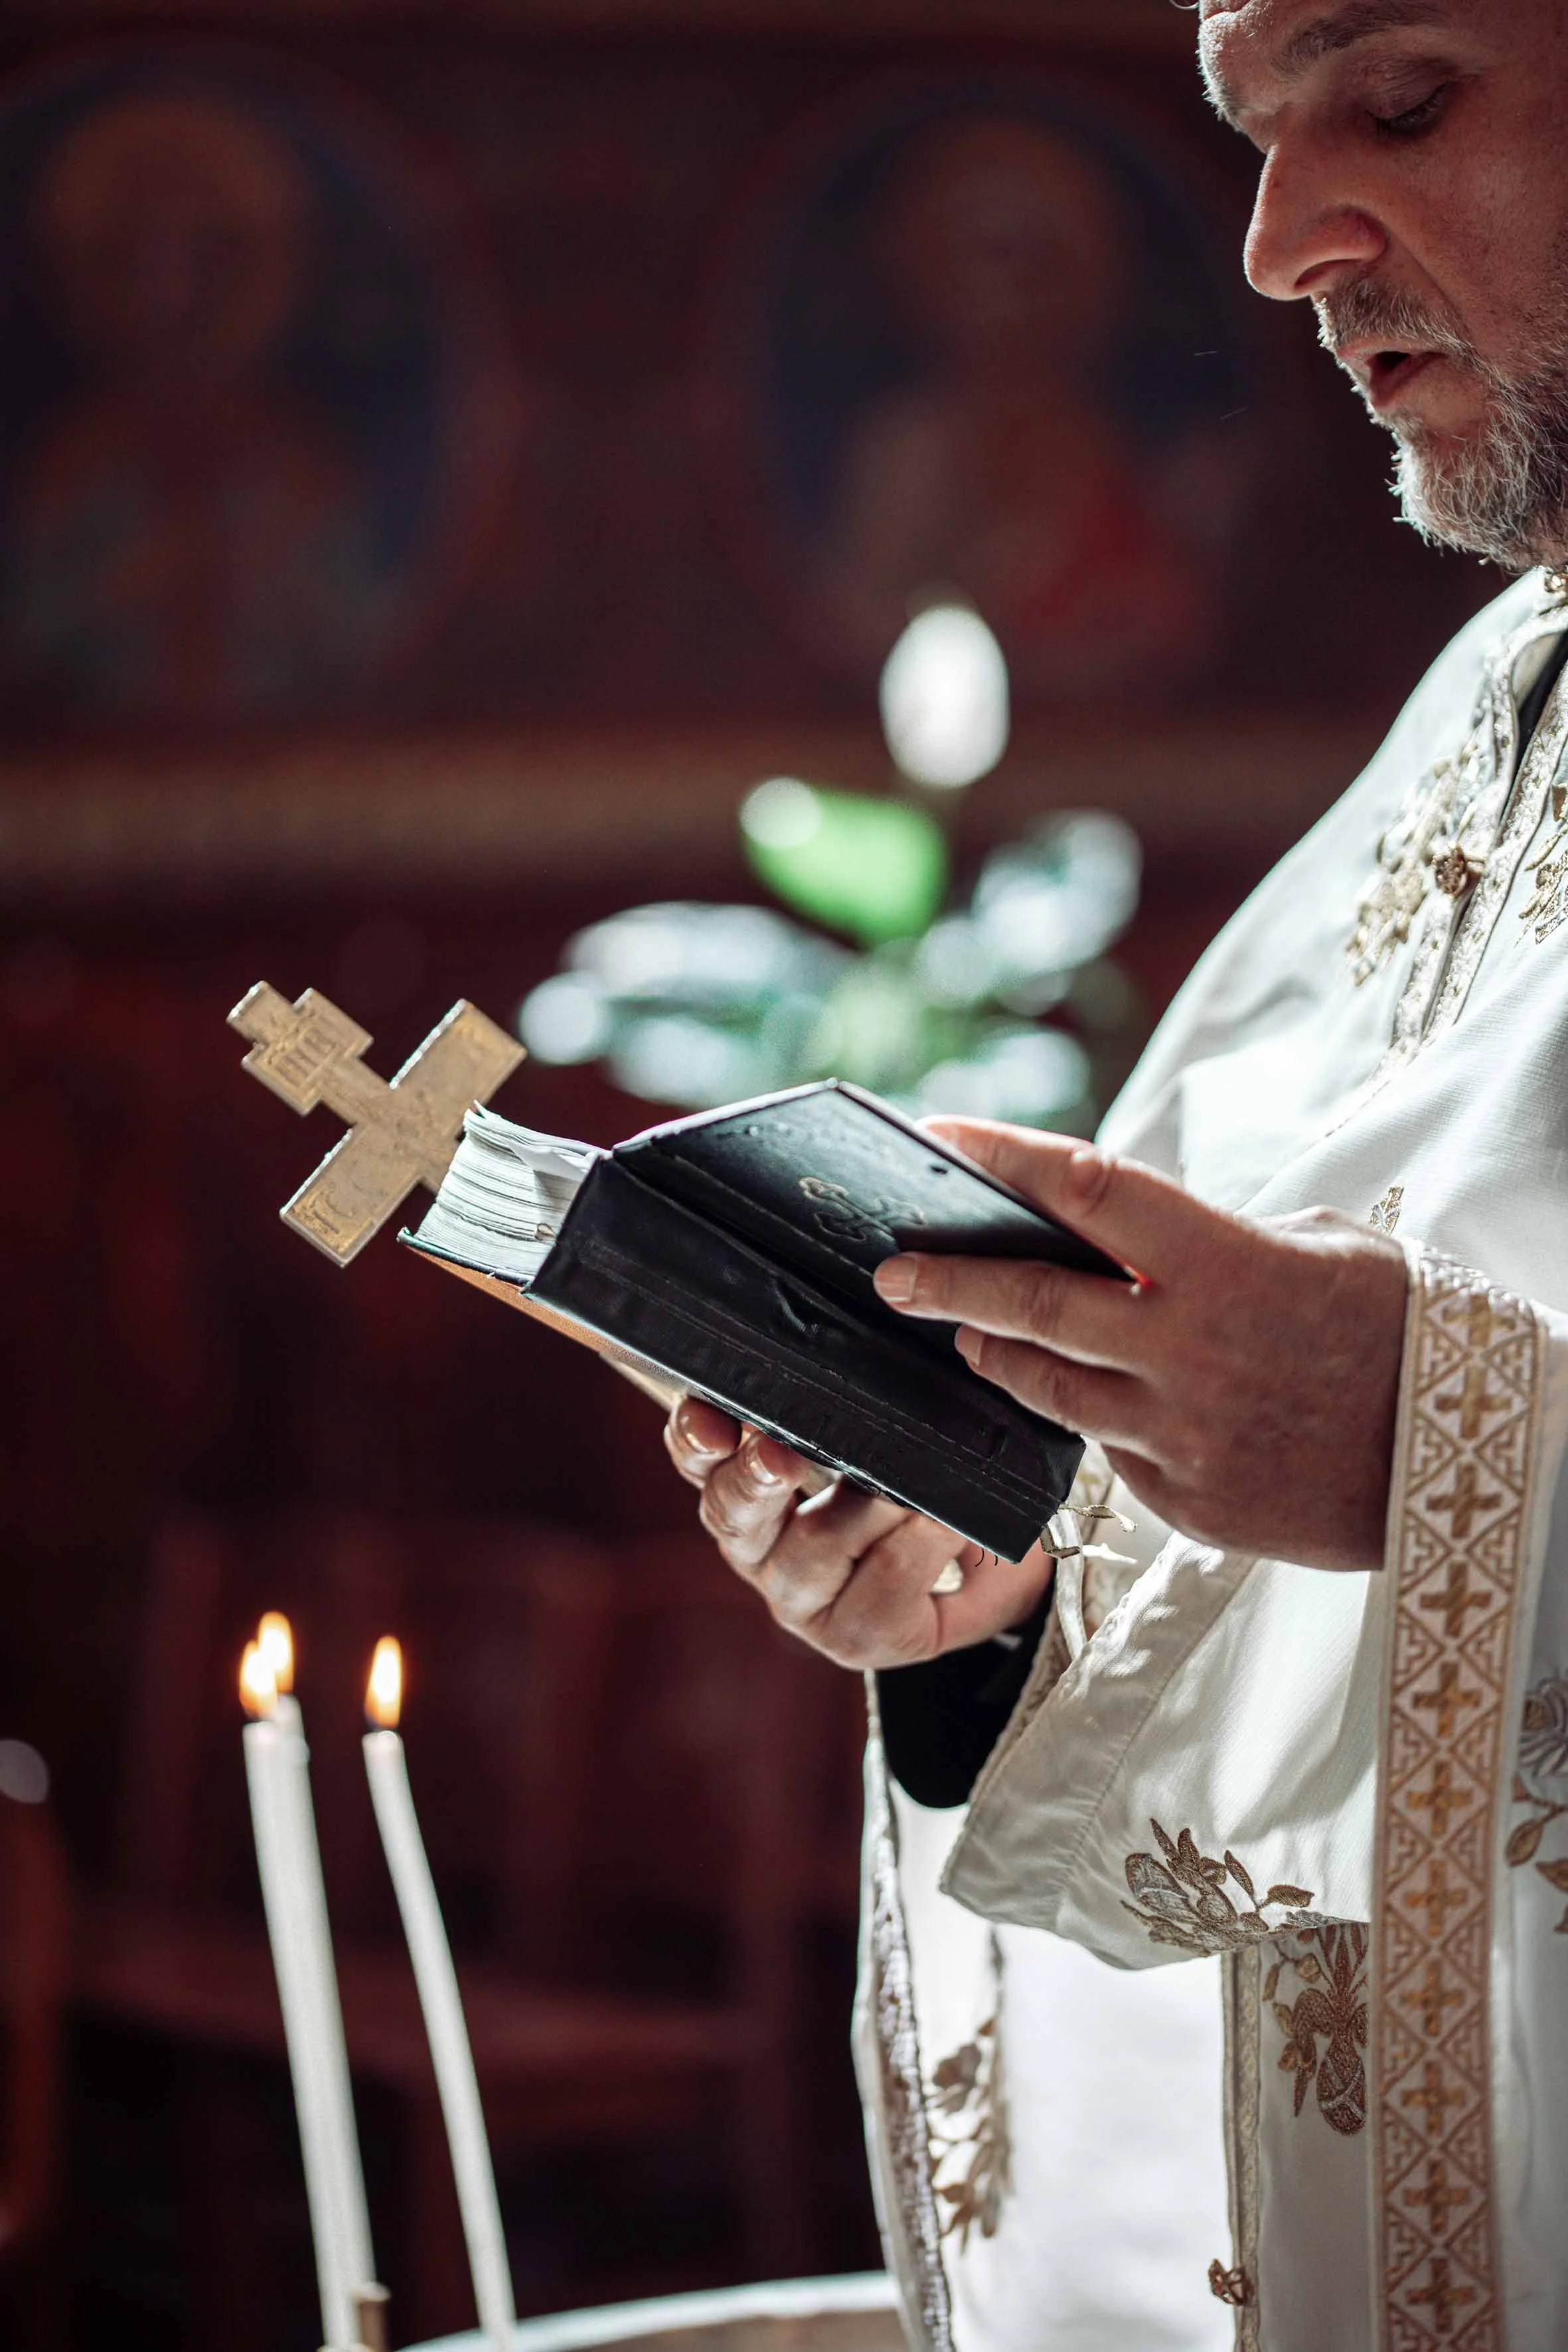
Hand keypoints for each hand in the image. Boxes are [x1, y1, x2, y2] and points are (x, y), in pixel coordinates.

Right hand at [663, 1396, 1052, 1668]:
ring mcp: (800, 1599)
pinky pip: (882, 1584)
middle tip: (777, 1454)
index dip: (696, 1436)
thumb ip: (846, 1406)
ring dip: (868, 1505)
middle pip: (730, 1512)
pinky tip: (946, 1523)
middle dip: (754, 1478)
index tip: (711, 1418)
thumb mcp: (882, 1431)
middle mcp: (759, 1547)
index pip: (700, 1455)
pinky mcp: (853, 1639)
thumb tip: (849, 1357)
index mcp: (747, 1484)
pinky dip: (919, 1545)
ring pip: (814, 1547)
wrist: (994, 1555)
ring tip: (910, 1483)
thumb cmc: (922, 1478)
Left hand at [873, 1121, 1408, 1573]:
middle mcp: (1187, 1352)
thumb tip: (1132, 1236)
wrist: (1464, 1460)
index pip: (1087, 1193)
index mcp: (1225, 1265)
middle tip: (891, 1271)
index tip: (941, 1138)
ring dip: (995, 1356)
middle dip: (948, 1283)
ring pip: (1048, 1391)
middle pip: (1033, 1306)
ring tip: (963, 1331)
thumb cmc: (1397, 1330)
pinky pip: (1111, 1454)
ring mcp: (1181, 1436)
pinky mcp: (1185, 1503)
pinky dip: (1093, 1420)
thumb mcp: (1322, 1246)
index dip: (1005, 1161)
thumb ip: (1217, 1239)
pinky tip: (1087, 1398)